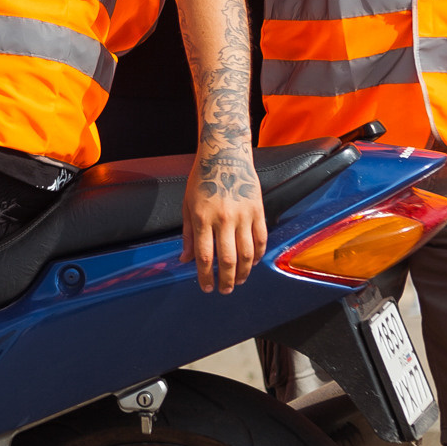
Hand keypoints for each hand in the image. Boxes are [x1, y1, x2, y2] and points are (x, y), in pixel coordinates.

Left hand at [181, 151, 266, 294]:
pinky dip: (258, 254)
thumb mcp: (187, 206)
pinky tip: (252, 262)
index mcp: (203, 219)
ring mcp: (243, 215)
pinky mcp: (258, 210)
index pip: (204, 257)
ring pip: (247, 253)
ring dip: (243, 272)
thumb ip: (188, 235)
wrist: (224, 155)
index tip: (206, 287)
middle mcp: (224, 219)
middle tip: (225, 290)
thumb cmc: (202, 180)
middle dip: (226, 280)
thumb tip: (185, 259)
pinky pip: (261, 238)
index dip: (206, 276)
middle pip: (228, 259)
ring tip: (239, 280)